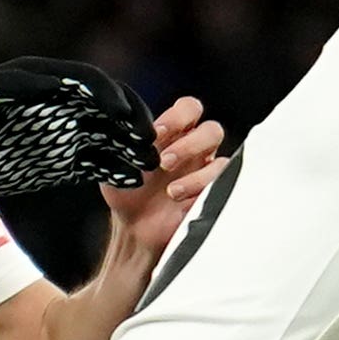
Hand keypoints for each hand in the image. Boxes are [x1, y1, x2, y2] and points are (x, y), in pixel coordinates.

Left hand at [0, 56, 158, 203]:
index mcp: (42, 79)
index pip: (87, 81)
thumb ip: (14, 87)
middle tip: (151, 140)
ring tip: (152, 163)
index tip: (123, 114)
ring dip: (131, 146)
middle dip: (131, 121)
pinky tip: (132, 180)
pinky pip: (96, 163)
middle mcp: (58, 103)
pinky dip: (115, 170)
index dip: (109, 94)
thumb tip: (53, 85)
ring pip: (108, 135)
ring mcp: (62, 132)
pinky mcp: (61, 161)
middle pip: (107, 107)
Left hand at [98, 97, 225, 286]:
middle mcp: (194, 150)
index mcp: (174, 135)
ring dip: (195, 173)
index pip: (189, 109)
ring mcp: (206, 173)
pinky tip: (180, 201)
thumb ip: (123, 141)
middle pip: (212, 130)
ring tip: (170, 191)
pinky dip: (200, 190)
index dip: (177, 117)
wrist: (134, 230)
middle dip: (189, 145)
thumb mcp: (116, 161)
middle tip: (164, 163)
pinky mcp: (213, 195)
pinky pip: (222, 184)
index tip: (155, 135)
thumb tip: (122, 127)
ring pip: (222, 158)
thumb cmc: (126, 193)